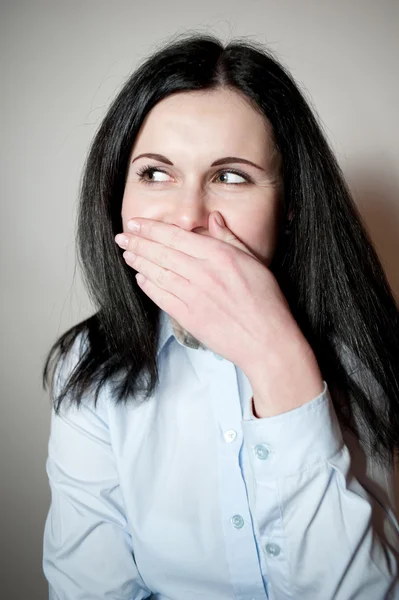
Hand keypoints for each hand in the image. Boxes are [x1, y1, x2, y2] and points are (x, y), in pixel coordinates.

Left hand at [114, 211, 303, 373]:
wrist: (267, 341)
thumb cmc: (266, 302)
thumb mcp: (254, 262)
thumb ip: (230, 239)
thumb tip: (213, 218)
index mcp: (219, 256)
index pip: (176, 237)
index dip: (152, 229)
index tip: (136, 223)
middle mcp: (203, 274)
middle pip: (162, 253)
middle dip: (138, 242)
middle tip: (122, 236)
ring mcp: (194, 296)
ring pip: (158, 274)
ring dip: (139, 262)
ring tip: (127, 253)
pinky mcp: (189, 317)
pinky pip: (162, 297)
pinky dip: (148, 286)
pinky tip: (140, 278)